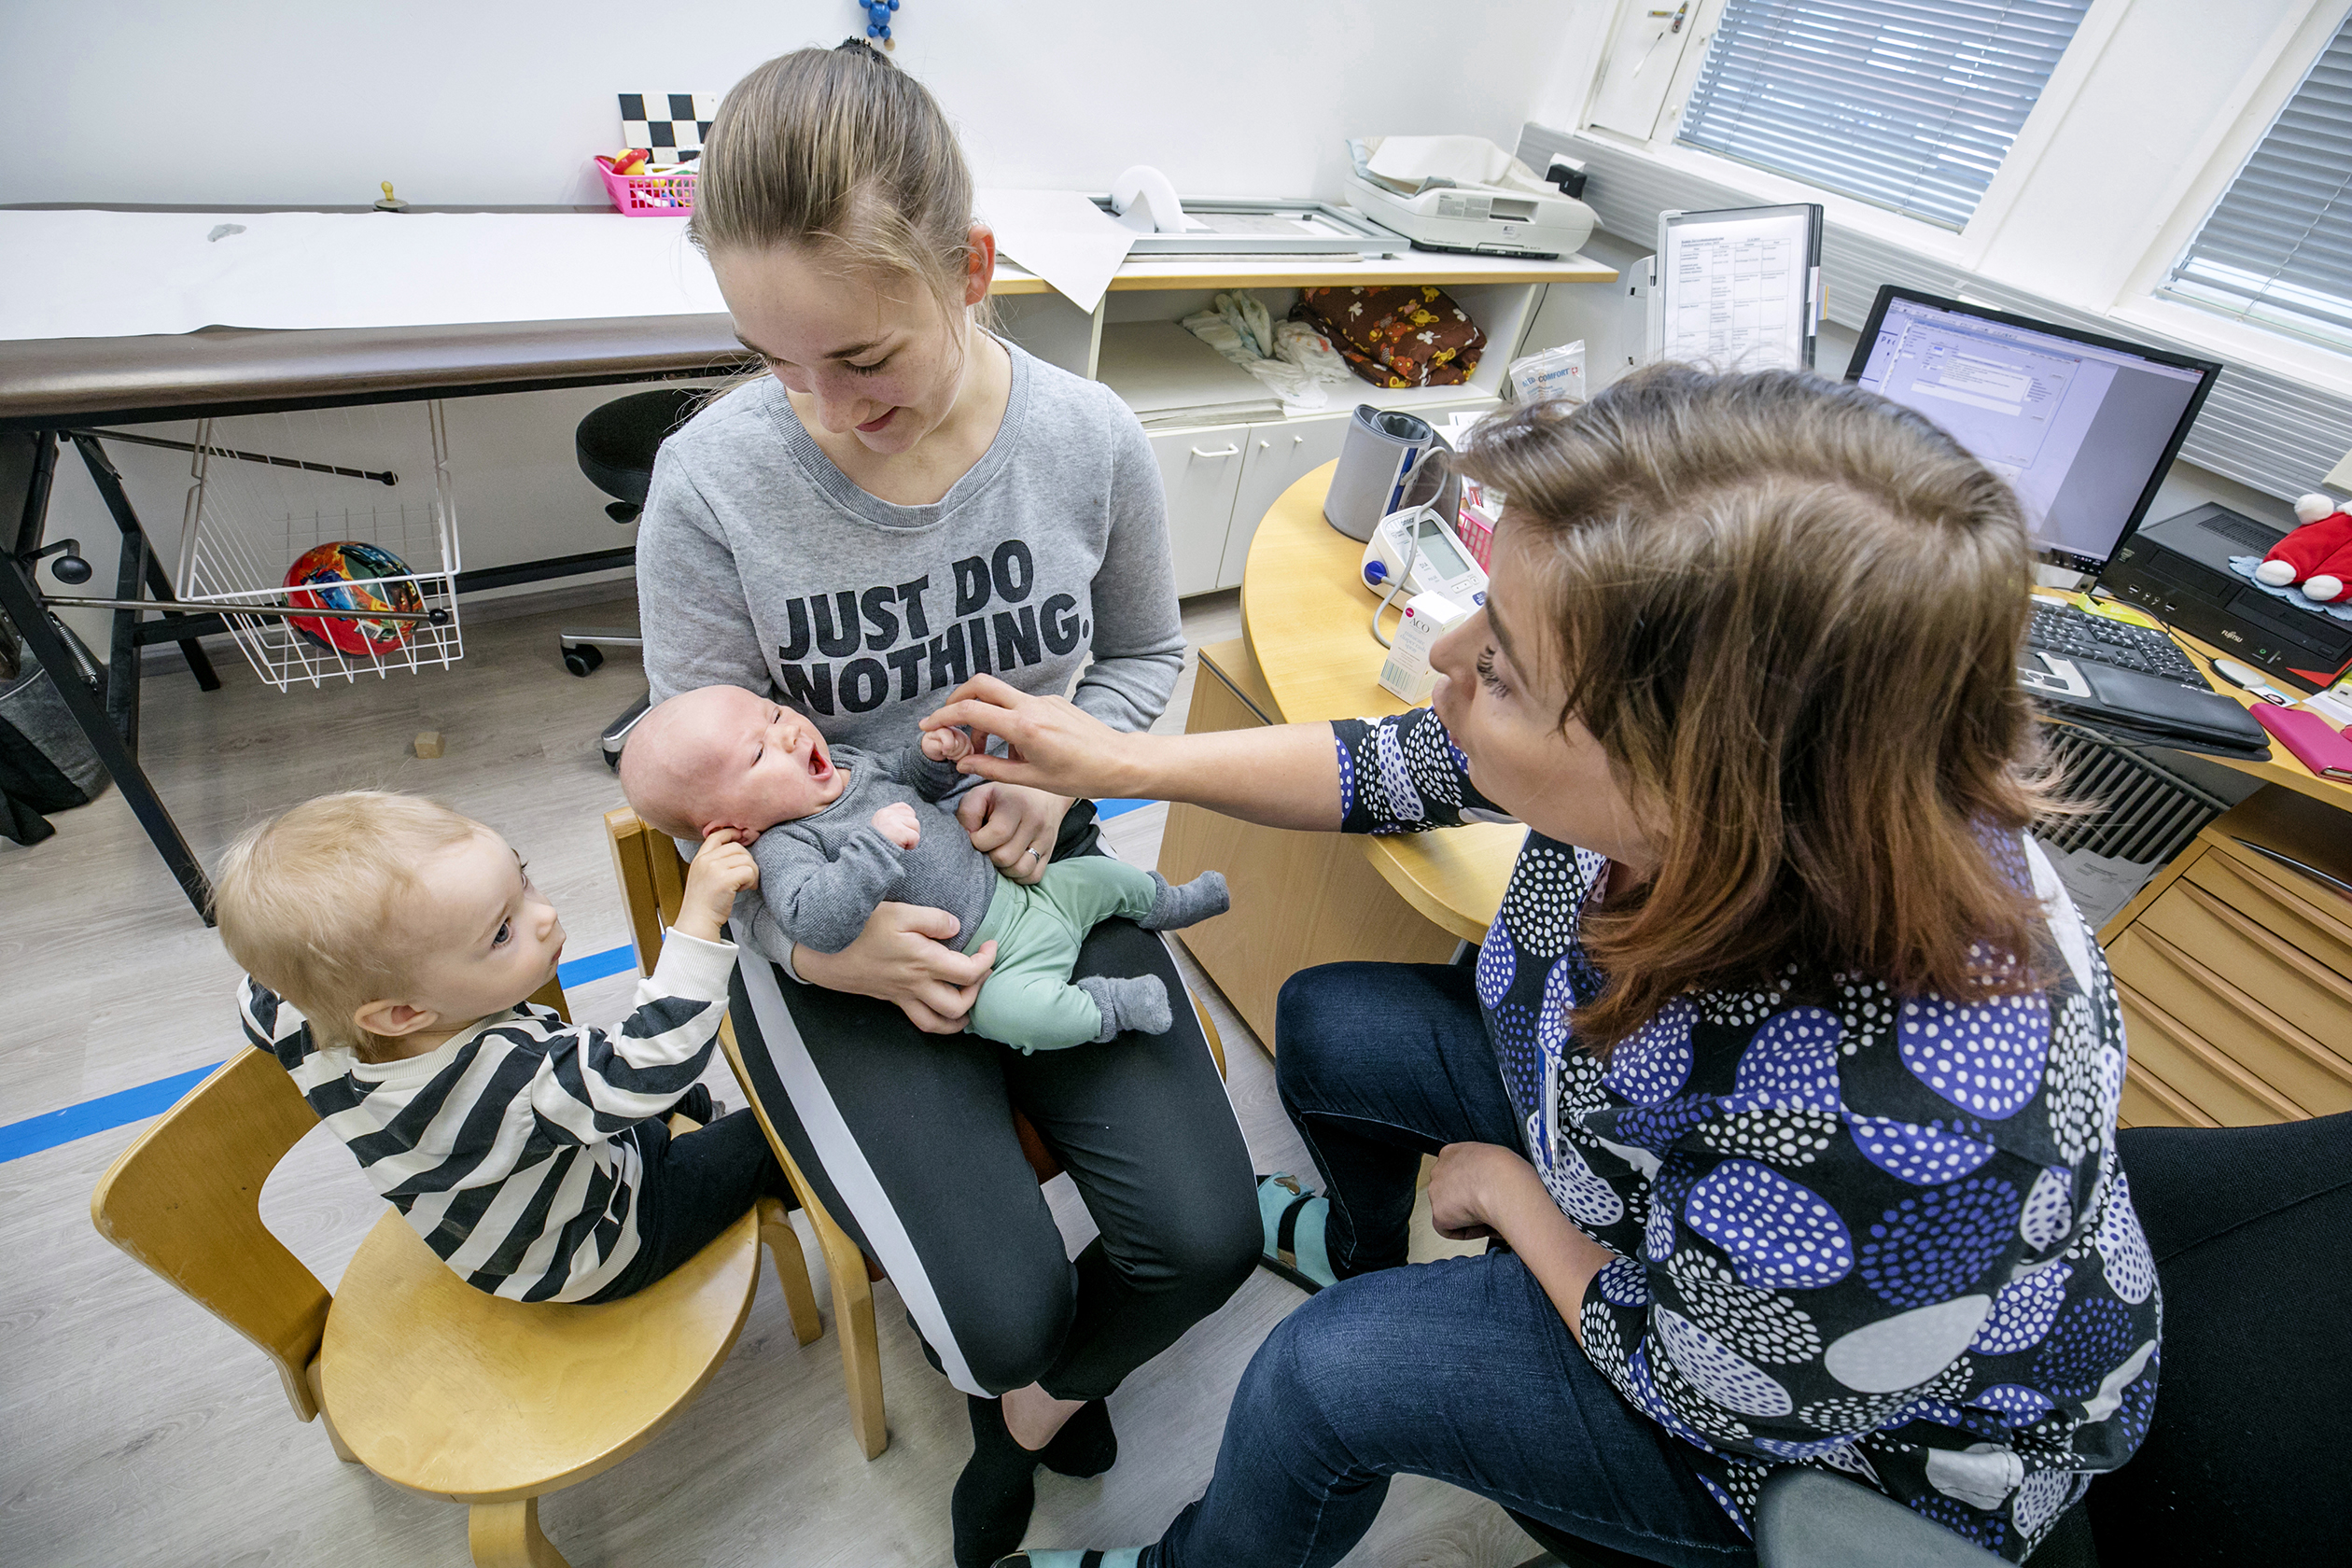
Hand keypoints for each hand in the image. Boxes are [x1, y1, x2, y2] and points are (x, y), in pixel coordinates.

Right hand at [676, 828, 757, 942]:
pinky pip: (749, 871)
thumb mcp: (703, 876)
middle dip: (747, 861)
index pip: (716, 835)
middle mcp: (706, 860)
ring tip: (743, 885)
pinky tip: (743, 890)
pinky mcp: (724, 880)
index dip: (732, 833)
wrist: (697, 922)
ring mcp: (714, 869)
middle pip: (737, 847)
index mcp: (700, 858)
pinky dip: (751, 881)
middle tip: (744, 878)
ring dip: (751, 873)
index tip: (743, 837)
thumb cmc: (704, 903)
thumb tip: (739, 850)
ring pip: (746, 859)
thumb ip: (714, 863)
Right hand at [791, 901, 997, 1033]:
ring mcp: (903, 996)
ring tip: (970, 999)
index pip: (969, 973)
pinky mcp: (892, 999)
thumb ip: (933, 919)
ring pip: (939, 1023)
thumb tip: (957, 929)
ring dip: (960, 1016)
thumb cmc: (859, 926)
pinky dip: (939, 1021)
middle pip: (959, 1005)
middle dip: (978, 990)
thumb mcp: (899, 911)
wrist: (824, 949)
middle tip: (981, 970)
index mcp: (923, 961)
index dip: (987, 961)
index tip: (990, 945)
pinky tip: (944, 1009)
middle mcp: (916, 985)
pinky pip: (920, 1021)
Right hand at [871, 802, 921, 849]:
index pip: (904, 807)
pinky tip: (902, 847)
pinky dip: (912, 845)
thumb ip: (893, 821)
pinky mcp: (901, 831)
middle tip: (899, 839)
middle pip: (912, 816)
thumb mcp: (881, 828)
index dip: (907, 818)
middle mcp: (888, 814)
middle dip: (910, 829)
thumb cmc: (877, 845)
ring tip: (900, 843)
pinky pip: (916, 837)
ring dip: (911, 837)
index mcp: (883, 813)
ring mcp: (894, 821)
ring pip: (916, 825)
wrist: (870, 854)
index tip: (903, 829)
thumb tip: (909, 821)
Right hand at [921, 675, 1146, 799]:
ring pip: (999, 695)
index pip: (972, 711)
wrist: (1119, 761)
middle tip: (947, 722)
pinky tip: (1014, 746)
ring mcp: (1044, 700)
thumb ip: (992, 769)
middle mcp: (1032, 706)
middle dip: (957, 699)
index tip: (928, 726)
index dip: (944, 717)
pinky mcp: (1053, 701)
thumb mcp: (1031, 780)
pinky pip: (1019, 703)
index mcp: (1024, 727)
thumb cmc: (1081, 776)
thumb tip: (963, 763)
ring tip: (987, 749)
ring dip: (984, 714)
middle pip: (981, 685)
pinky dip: (1006, 719)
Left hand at [957, 781, 1070, 885]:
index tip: (975, 834)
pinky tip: (1011, 862)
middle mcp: (1035, 822)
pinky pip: (1033, 876)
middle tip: (987, 845)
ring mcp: (1046, 839)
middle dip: (989, 856)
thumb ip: (968, 813)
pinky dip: (1019, 875)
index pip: (996, 835)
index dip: (977, 841)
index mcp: (1017, 805)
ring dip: (1004, 868)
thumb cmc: (1004, 796)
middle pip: (1005, 857)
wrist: (1041, 794)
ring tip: (999, 854)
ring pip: (1020, 870)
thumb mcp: (981, 794)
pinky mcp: (1050, 853)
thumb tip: (967, 838)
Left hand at [1427, 1141, 1549, 1241]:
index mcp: (1453, 1152)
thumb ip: (1485, 1170)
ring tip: (1488, 1215)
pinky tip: (1482, 1224)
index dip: (1471, 1186)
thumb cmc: (1508, 1172)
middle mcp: (1440, 1168)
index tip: (1484, 1193)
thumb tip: (1491, 1186)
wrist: (1504, 1184)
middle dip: (1465, 1202)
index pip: (1455, 1172)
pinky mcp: (1438, 1212)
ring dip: (1466, 1217)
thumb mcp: (1496, 1160)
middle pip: (1448, 1191)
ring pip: (1449, 1210)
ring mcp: (1436, 1190)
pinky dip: (1466, 1231)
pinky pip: (1449, 1229)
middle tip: (1486, 1207)